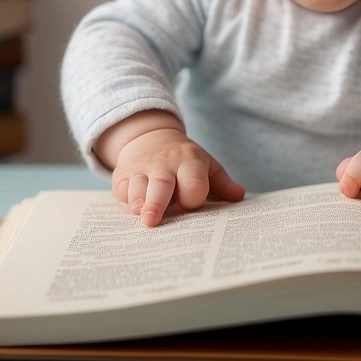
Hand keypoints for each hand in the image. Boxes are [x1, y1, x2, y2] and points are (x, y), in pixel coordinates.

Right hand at [98, 112, 244, 226]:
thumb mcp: (206, 166)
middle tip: (152, 221)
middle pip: (161, 184)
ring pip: (137, 188)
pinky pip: (121, 190)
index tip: (191, 204)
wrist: (151, 139)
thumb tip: (238, 196)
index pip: (193, 182)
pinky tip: (132, 209)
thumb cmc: (185, 162)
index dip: (193, 196)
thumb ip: (222, 183)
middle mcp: (165, 164)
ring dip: (138, 204)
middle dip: (157, 203)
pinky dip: (125, 202)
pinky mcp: (122, 174)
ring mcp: (142, 168)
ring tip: (141, 216)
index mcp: (190, 162)